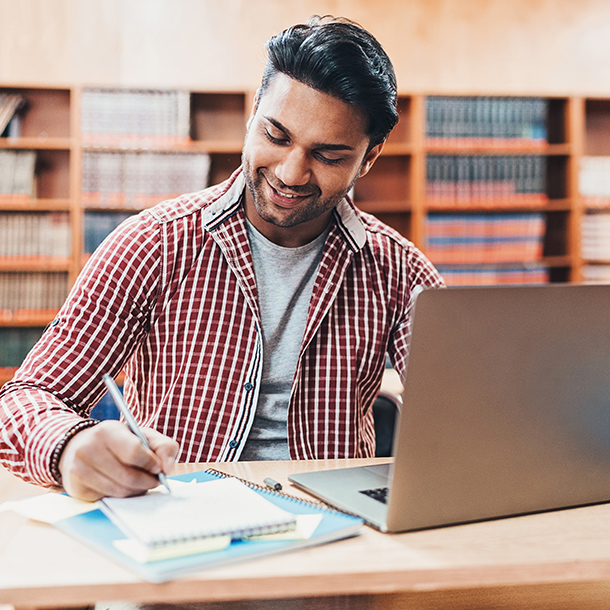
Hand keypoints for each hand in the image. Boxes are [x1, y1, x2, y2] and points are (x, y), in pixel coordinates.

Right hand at [58, 420, 178, 500]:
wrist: (82, 446)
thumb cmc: (120, 442)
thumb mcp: (143, 435)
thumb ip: (164, 446)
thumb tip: (167, 469)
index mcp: (107, 431)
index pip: (134, 452)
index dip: (150, 463)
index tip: (158, 467)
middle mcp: (88, 448)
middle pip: (128, 476)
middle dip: (147, 482)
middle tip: (155, 481)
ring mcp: (79, 469)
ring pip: (119, 490)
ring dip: (136, 491)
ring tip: (141, 483)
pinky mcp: (76, 488)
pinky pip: (107, 499)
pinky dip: (121, 496)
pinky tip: (123, 486)